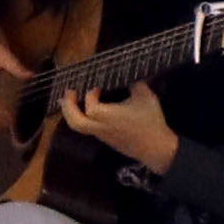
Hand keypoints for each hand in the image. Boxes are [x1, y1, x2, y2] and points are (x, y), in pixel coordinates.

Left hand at [60, 82, 179, 172]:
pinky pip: (89, 130)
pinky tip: (89, 112)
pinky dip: (84, 119)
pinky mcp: (108, 141)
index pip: (89, 103)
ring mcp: (102, 136)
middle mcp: (100, 127)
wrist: (156, 149)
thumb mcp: (145, 96)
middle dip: (67, 106)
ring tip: (71, 101)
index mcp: (105, 115)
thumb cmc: (150, 122)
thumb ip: (133, 83)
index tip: (97, 87)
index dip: (90, 93)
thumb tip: (126, 74)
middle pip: (75, 121)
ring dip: (73, 113)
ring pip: (79, 127)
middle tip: (68, 92)